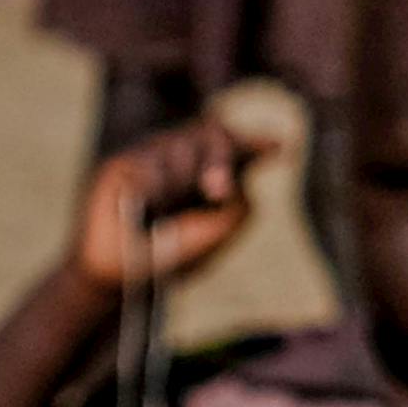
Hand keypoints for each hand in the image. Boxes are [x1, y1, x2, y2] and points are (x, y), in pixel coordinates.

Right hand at [73, 122, 250, 296]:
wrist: (125, 273)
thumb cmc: (175, 255)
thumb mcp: (219, 232)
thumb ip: (238, 203)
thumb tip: (229, 179)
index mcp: (216, 176)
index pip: (240, 148)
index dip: (258, 143)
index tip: (282, 146)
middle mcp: (188, 160)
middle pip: (214, 133)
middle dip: (219, 158)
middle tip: (217, 191)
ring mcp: (155, 156)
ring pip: (182, 144)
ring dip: (181, 182)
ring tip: (165, 214)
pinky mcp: (125, 161)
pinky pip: (150, 161)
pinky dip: (154, 188)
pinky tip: (147, 208)